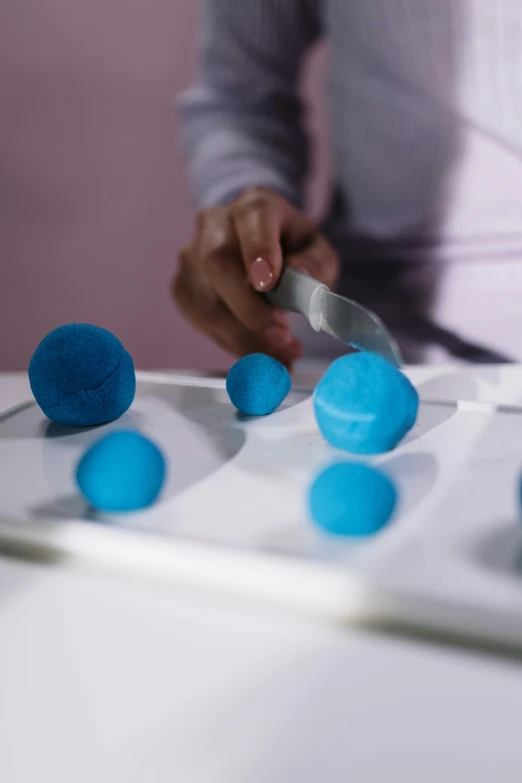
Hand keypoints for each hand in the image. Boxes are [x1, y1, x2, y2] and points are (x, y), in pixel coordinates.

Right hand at [172, 187, 338, 366]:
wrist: (256, 252)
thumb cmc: (290, 253)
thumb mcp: (316, 254)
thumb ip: (314, 266)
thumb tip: (298, 278)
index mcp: (255, 206)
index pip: (252, 219)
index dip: (258, 249)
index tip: (269, 283)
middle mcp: (215, 225)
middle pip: (219, 263)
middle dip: (250, 309)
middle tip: (281, 338)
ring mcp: (191, 256)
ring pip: (207, 301)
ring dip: (245, 337)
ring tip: (281, 359)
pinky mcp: (182, 287)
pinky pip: (203, 321)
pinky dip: (233, 344)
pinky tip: (259, 355)